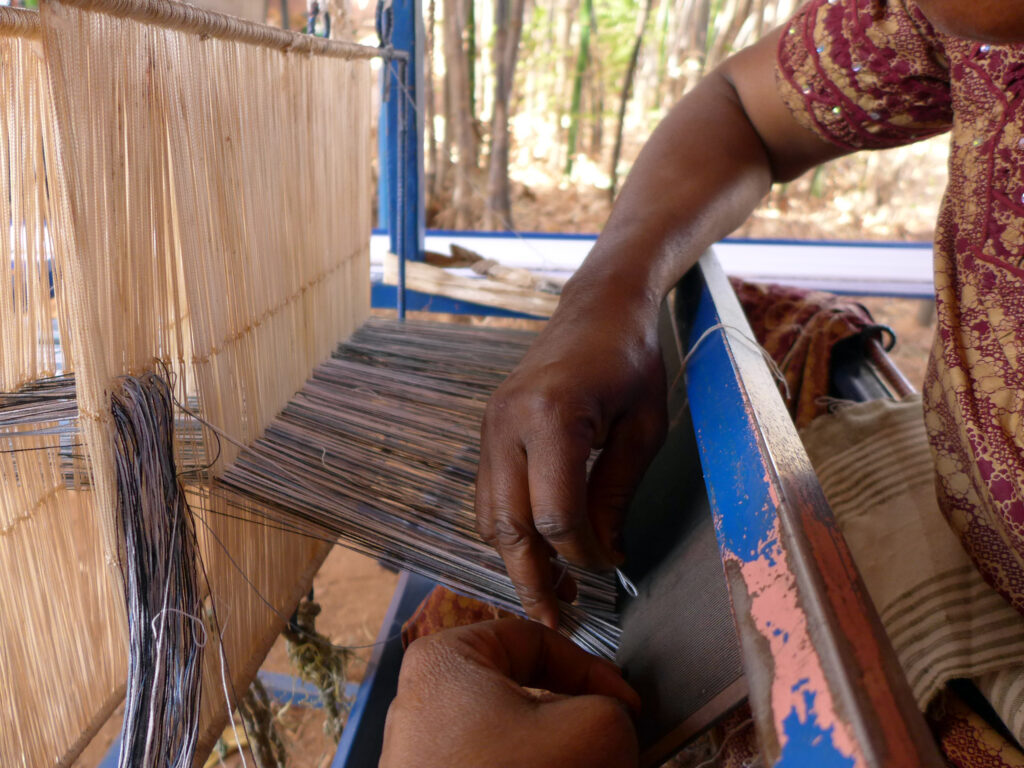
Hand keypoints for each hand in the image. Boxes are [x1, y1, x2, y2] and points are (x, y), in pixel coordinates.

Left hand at [380, 618, 640, 767]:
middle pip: (523, 695)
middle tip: (614, 749)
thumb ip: (613, 709)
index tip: (631, 708)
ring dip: (558, 757)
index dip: (594, 671)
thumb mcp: (595, 729)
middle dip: (576, 722)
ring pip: (512, 742)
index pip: (537, 642)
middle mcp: (422, 702)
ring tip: (593, 766)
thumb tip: (608, 723)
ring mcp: (421, 755)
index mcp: (446, 660)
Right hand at [475, 277, 667, 626]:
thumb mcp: (643, 429)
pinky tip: (537, 547)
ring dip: (516, 560)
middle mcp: (508, 422)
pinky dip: (509, 529)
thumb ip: (616, 494)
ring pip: (489, 517)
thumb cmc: (631, 362)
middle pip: (509, 527)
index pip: (555, 516)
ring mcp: (490, 425)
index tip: (610, 570)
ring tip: (551, 591)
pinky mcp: (488, 429)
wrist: (597, 308)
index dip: (582, 556)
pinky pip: (488, 495)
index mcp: (551, 416)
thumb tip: (603, 556)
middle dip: (533, 579)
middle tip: (557, 623)